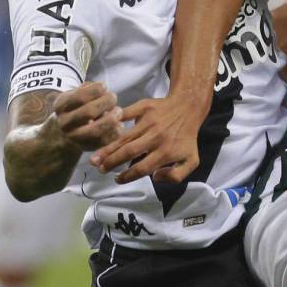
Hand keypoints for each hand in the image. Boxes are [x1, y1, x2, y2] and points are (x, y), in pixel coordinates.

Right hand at [51, 82, 122, 147]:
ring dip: (112, 119)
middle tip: (113, 98)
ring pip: (96, 131)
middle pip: (89, 112)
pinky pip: (104, 141)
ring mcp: (74, 138)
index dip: (96, 89)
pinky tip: (118, 123)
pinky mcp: (86, 147)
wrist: (62, 133)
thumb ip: (86, 89)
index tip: (104, 86)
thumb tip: (103, 89)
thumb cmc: (75, 108)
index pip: (80, 97)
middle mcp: (65, 123)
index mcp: (61, 106)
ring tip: (118, 111)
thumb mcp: (73, 95)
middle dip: (106, 102)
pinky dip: (115, 132)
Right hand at [88, 94, 206, 184]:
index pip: (143, 167)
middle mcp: (156, 137)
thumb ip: (176, 176)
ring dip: (108, 149)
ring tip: (95, 159)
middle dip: (112, 162)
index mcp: (166, 152)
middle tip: (100, 169)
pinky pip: (126, 115)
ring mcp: (149, 122)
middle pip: (129, 152)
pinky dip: (113, 121)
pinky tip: (101, 129)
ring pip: (124, 137)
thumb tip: (155, 177)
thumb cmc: (186, 138)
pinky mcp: (144, 107)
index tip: (117, 180)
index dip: (128, 176)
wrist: (188, 108)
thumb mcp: (191, 161)